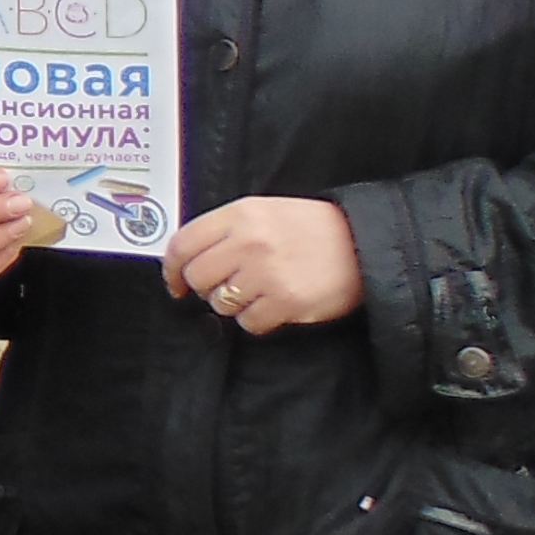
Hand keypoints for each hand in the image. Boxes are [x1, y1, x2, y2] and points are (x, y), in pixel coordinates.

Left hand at [164, 196, 366, 334]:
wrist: (363, 243)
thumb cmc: (313, 228)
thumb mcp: (266, 211)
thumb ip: (227, 230)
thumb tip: (188, 258)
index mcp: (241, 214)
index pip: (183, 244)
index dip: (171, 269)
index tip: (175, 282)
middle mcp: (249, 241)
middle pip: (197, 278)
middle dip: (206, 289)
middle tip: (226, 287)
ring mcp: (267, 273)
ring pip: (220, 303)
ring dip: (234, 304)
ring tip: (259, 291)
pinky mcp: (286, 301)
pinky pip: (249, 323)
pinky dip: (258, 320)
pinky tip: (275, 304)